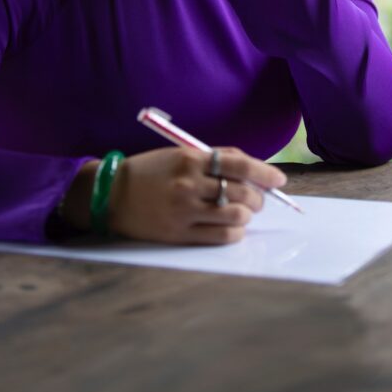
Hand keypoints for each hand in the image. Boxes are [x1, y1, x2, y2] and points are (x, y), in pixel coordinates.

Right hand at [66, 147, 286, 244]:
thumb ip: (216, 158)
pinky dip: (235, 233)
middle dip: (259, 197)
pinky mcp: (180, 233)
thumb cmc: (152, 172)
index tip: (279, 179)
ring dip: (247, 214)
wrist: (111, 194)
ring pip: (235, 215)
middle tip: (259, 199)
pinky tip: (233, 228)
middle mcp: (189, 184)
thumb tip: (254, 169)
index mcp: (191, 159)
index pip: (240, 165)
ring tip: (243, 212)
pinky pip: (221, 237)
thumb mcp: (181, 154)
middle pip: (242, 191)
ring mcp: (185, 211)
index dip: (266, 173)